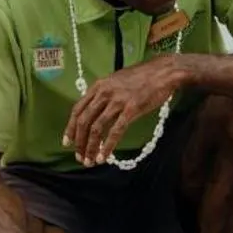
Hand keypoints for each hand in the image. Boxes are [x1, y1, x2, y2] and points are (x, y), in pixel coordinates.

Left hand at [62, 58, 181, 165]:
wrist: (164, 71)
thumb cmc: (143, 77)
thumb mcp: (116, 81)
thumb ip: (104, 94)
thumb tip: (95, 111)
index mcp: (99, 86)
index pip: (77, 109)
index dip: (70, 128)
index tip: (67, 142)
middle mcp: (104, 93)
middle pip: (84, 121)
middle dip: (79, 142)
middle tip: (79, 157)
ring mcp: (118, 101)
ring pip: (97, 128)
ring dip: (90, 147)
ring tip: (90, 161)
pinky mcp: (131, 109)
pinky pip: (115, 131)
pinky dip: (107, 146)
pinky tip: (104, 156)